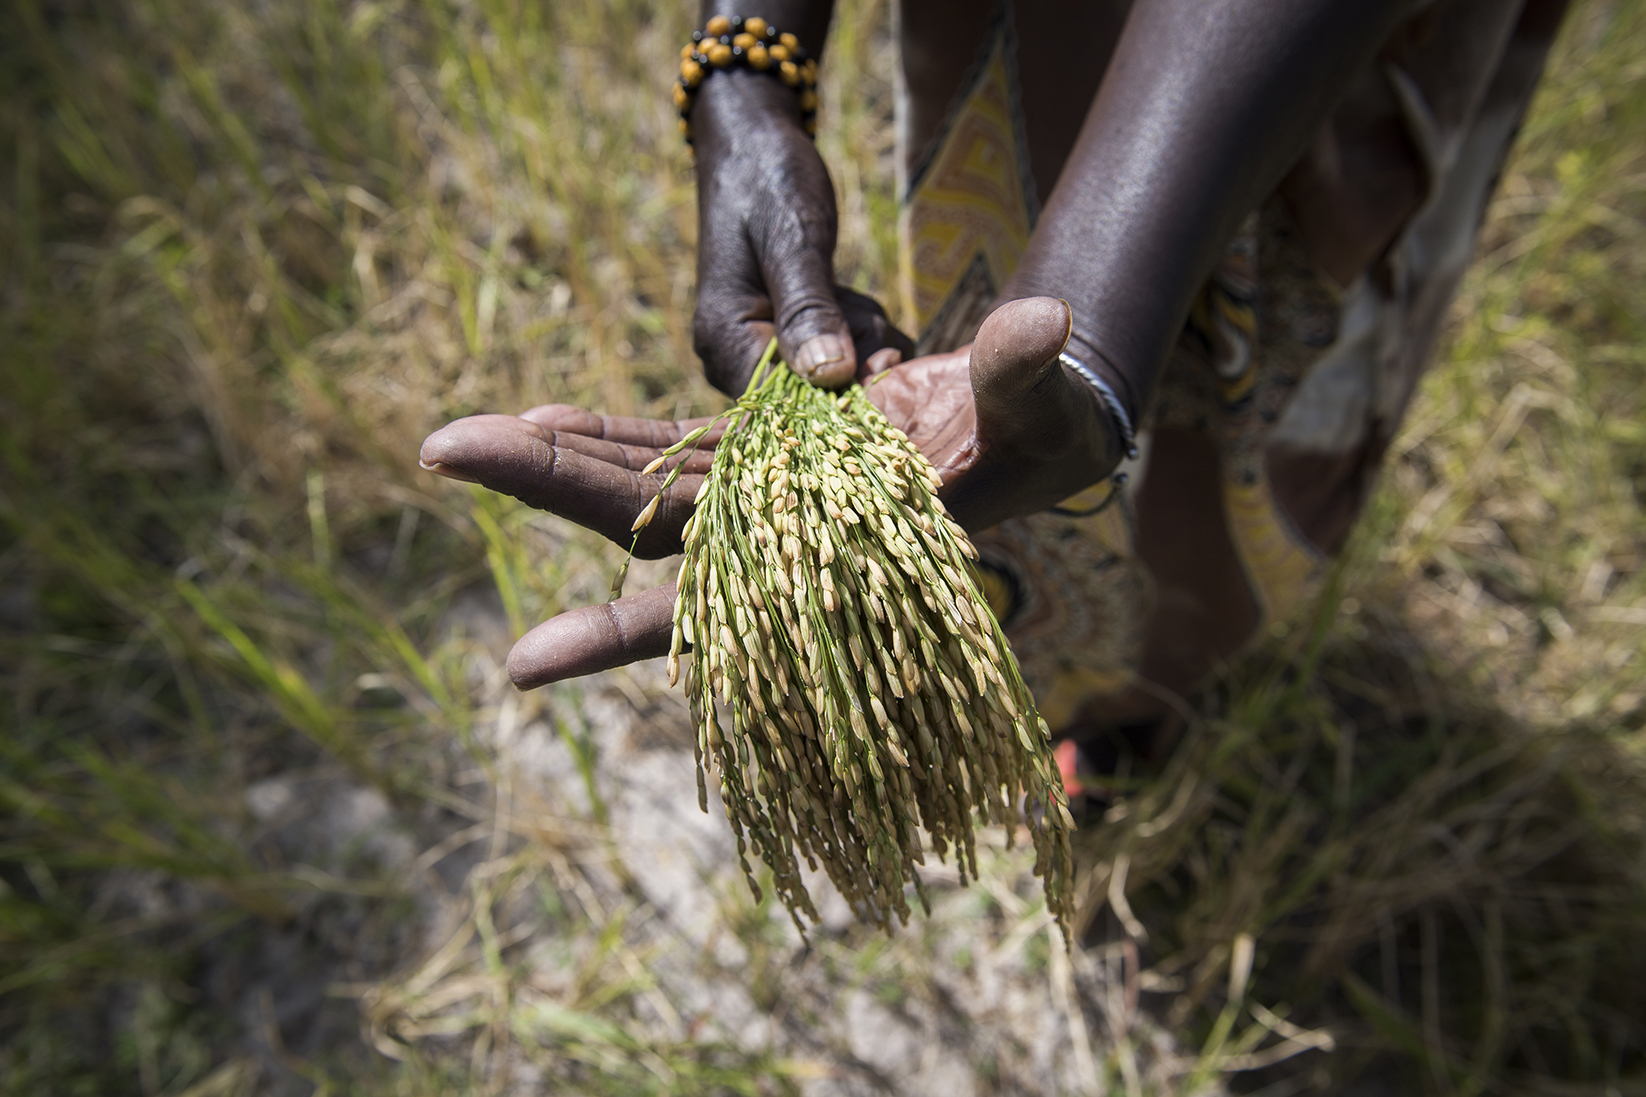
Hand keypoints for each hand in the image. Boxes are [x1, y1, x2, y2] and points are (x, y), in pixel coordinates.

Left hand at [418, 297, 1118, 687]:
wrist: (1021, 429)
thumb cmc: (1036, 436)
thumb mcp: (1032, 411)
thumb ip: (1021, 377)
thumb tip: (1046, 320)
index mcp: (827, 558)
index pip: (708, 608)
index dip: (615, 636)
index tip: (518, 666)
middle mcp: (775, 538)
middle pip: (638, 527)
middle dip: (544, 486)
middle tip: (437, 444)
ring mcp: (757, 495)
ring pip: (640, 482)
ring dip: (557, 460)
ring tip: (464, 438)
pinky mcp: (756, 452)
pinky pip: (667, 445)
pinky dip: (609, 434)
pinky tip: (546, 417)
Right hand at [691, 71, 911, 391]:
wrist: (753, 143)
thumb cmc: (769, 181)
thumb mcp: (794, 241)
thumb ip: (810, 310)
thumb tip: (830, 378)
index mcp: (724, 343)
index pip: (785, 408)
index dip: (842, 397)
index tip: (885, 359)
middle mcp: (735, 360)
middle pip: (816, 399)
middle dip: (857, 359)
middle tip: (864, 308)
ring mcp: (761, 352)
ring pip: (837, 380)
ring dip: (862, 340)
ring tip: (853, 295)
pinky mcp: (786, 340)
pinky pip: (839, 359)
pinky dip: (857, 332)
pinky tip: (851, 299)